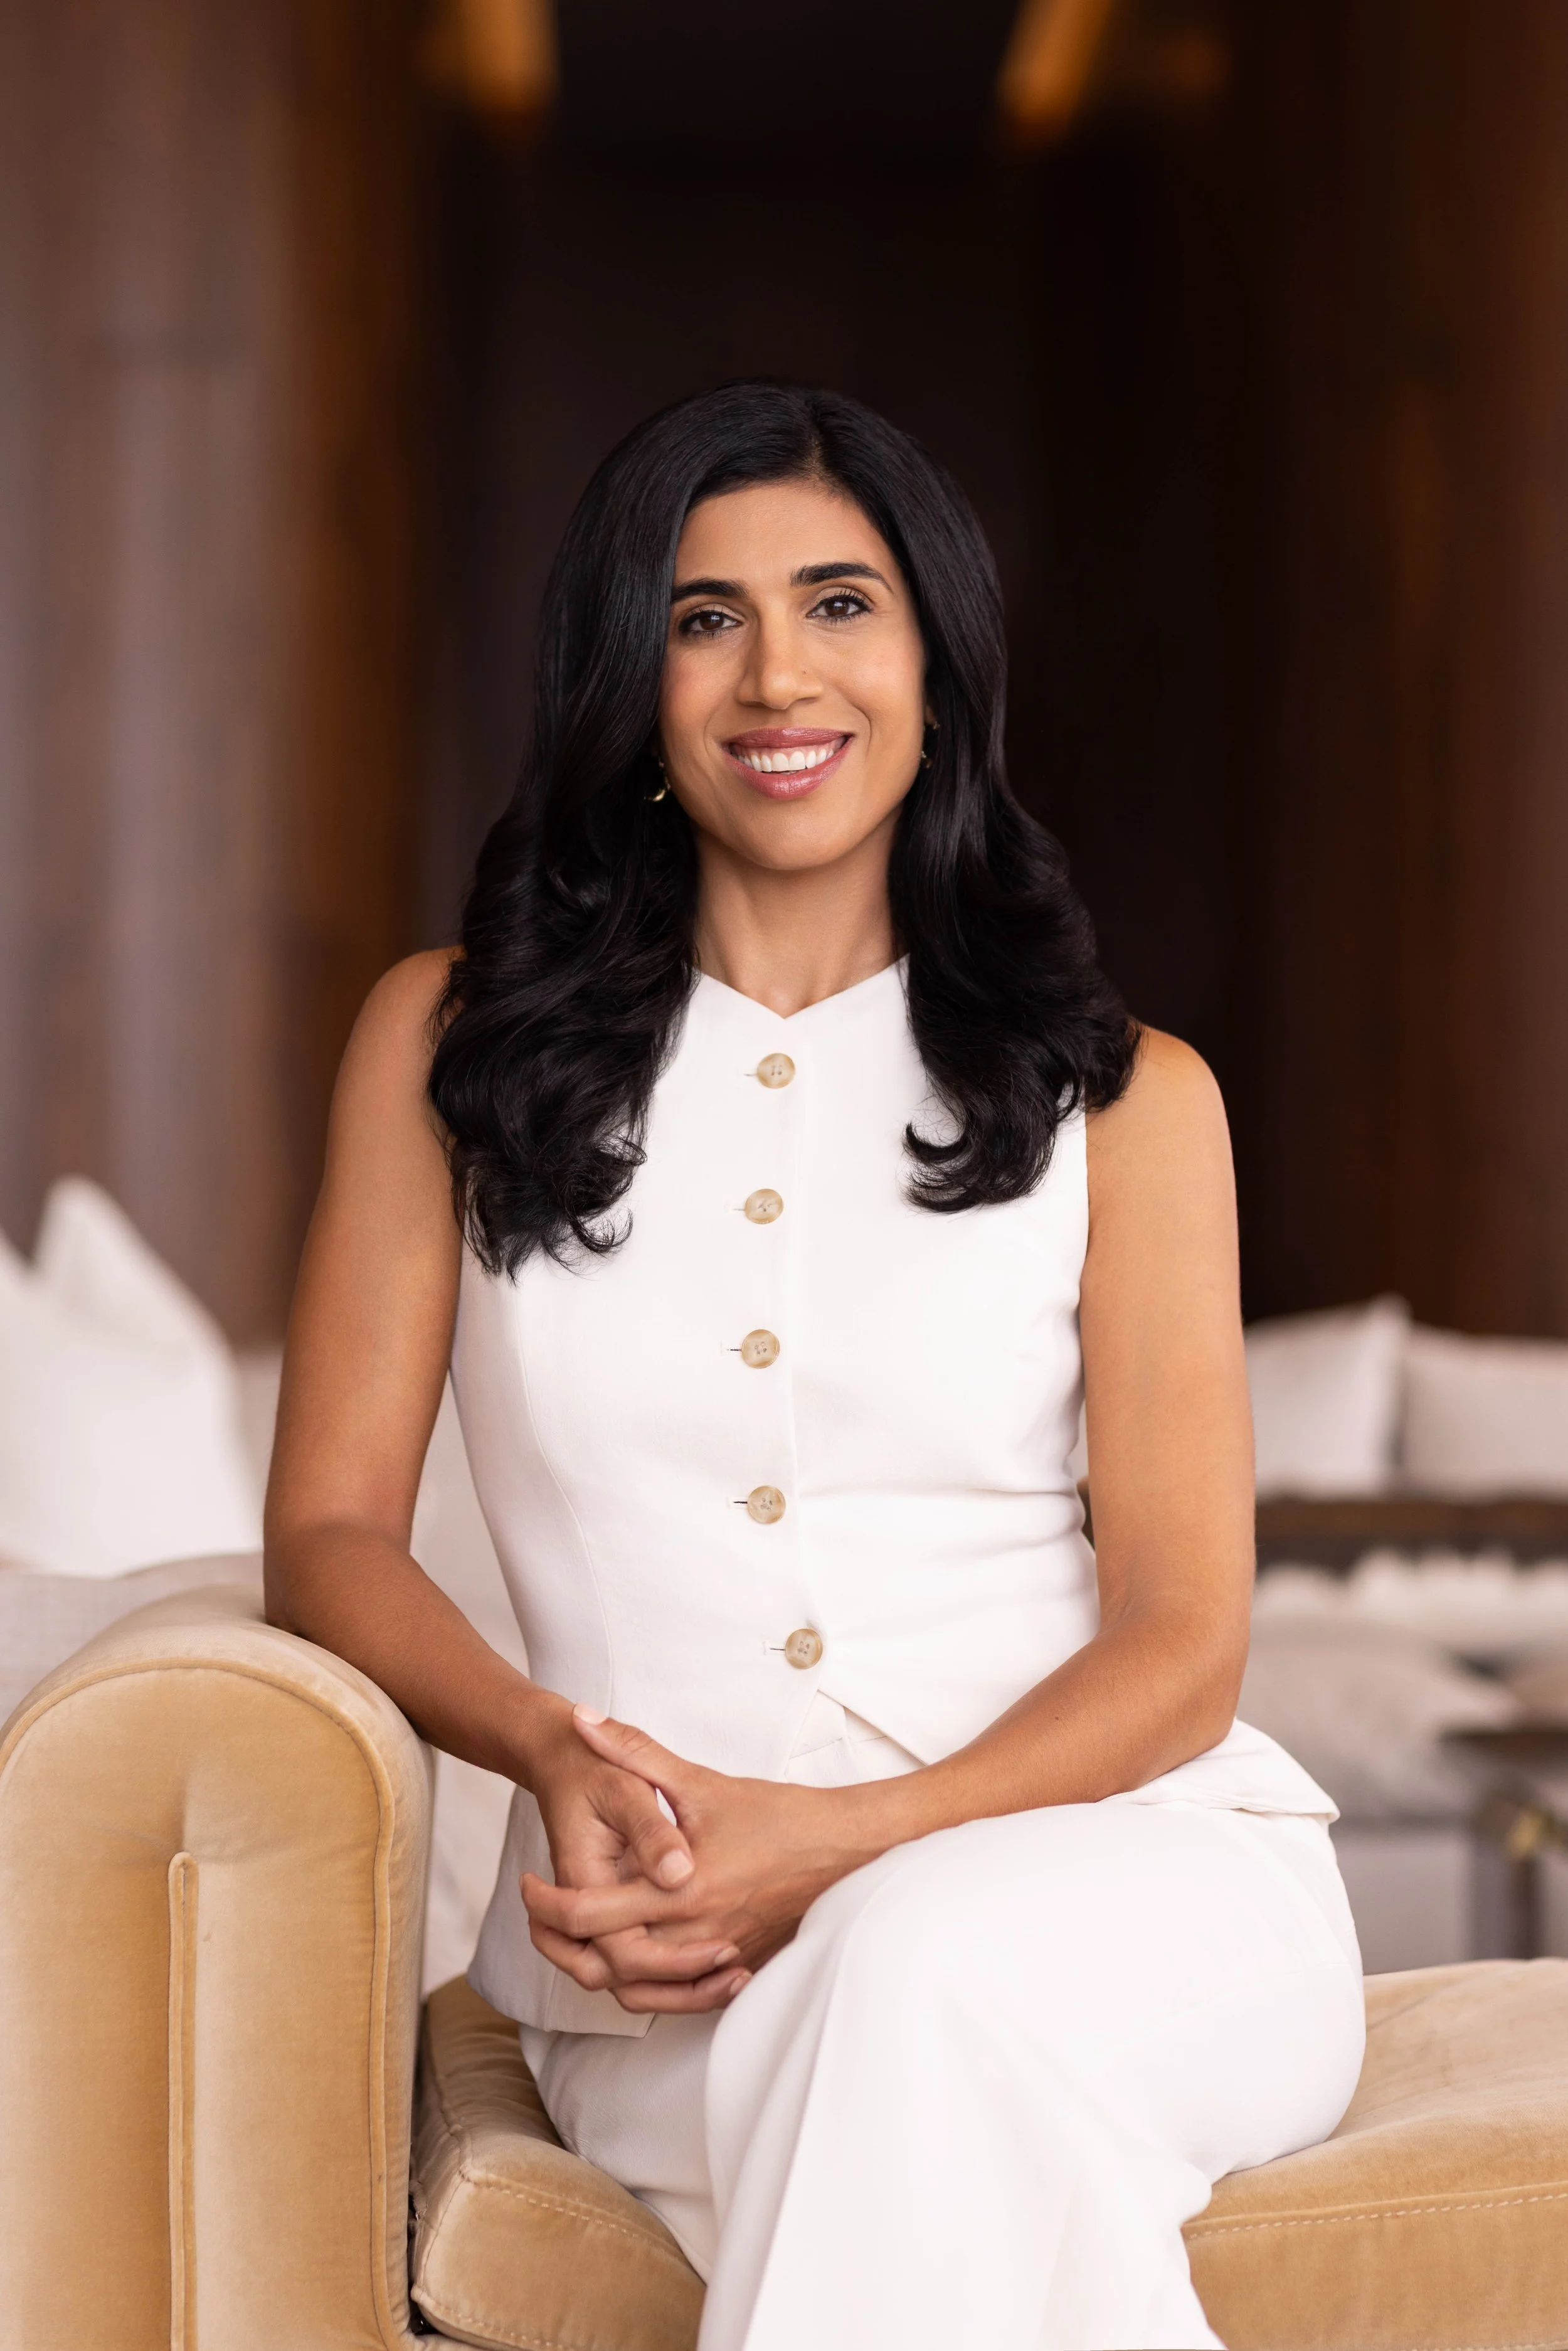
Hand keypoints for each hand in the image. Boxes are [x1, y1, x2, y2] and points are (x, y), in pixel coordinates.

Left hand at [522, 1707, 888, 2012]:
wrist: (847, 1848)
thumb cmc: (778, 1814)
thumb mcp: (700, 1780)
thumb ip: (635, 1750)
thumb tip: (582, 1718)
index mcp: (679, 1889)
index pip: (589, 1914)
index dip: (544, 1904)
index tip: (529, 1884)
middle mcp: (694, 1933)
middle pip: (603, 1963)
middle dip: (560, 1943)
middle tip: (539, 1915)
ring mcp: (717, 1957)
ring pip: (639, 1992)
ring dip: (601, 1971)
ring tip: (577, 1939)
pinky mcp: (738, 1967)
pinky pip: (680, 1999)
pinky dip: (650, 1989)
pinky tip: (639, 1960)